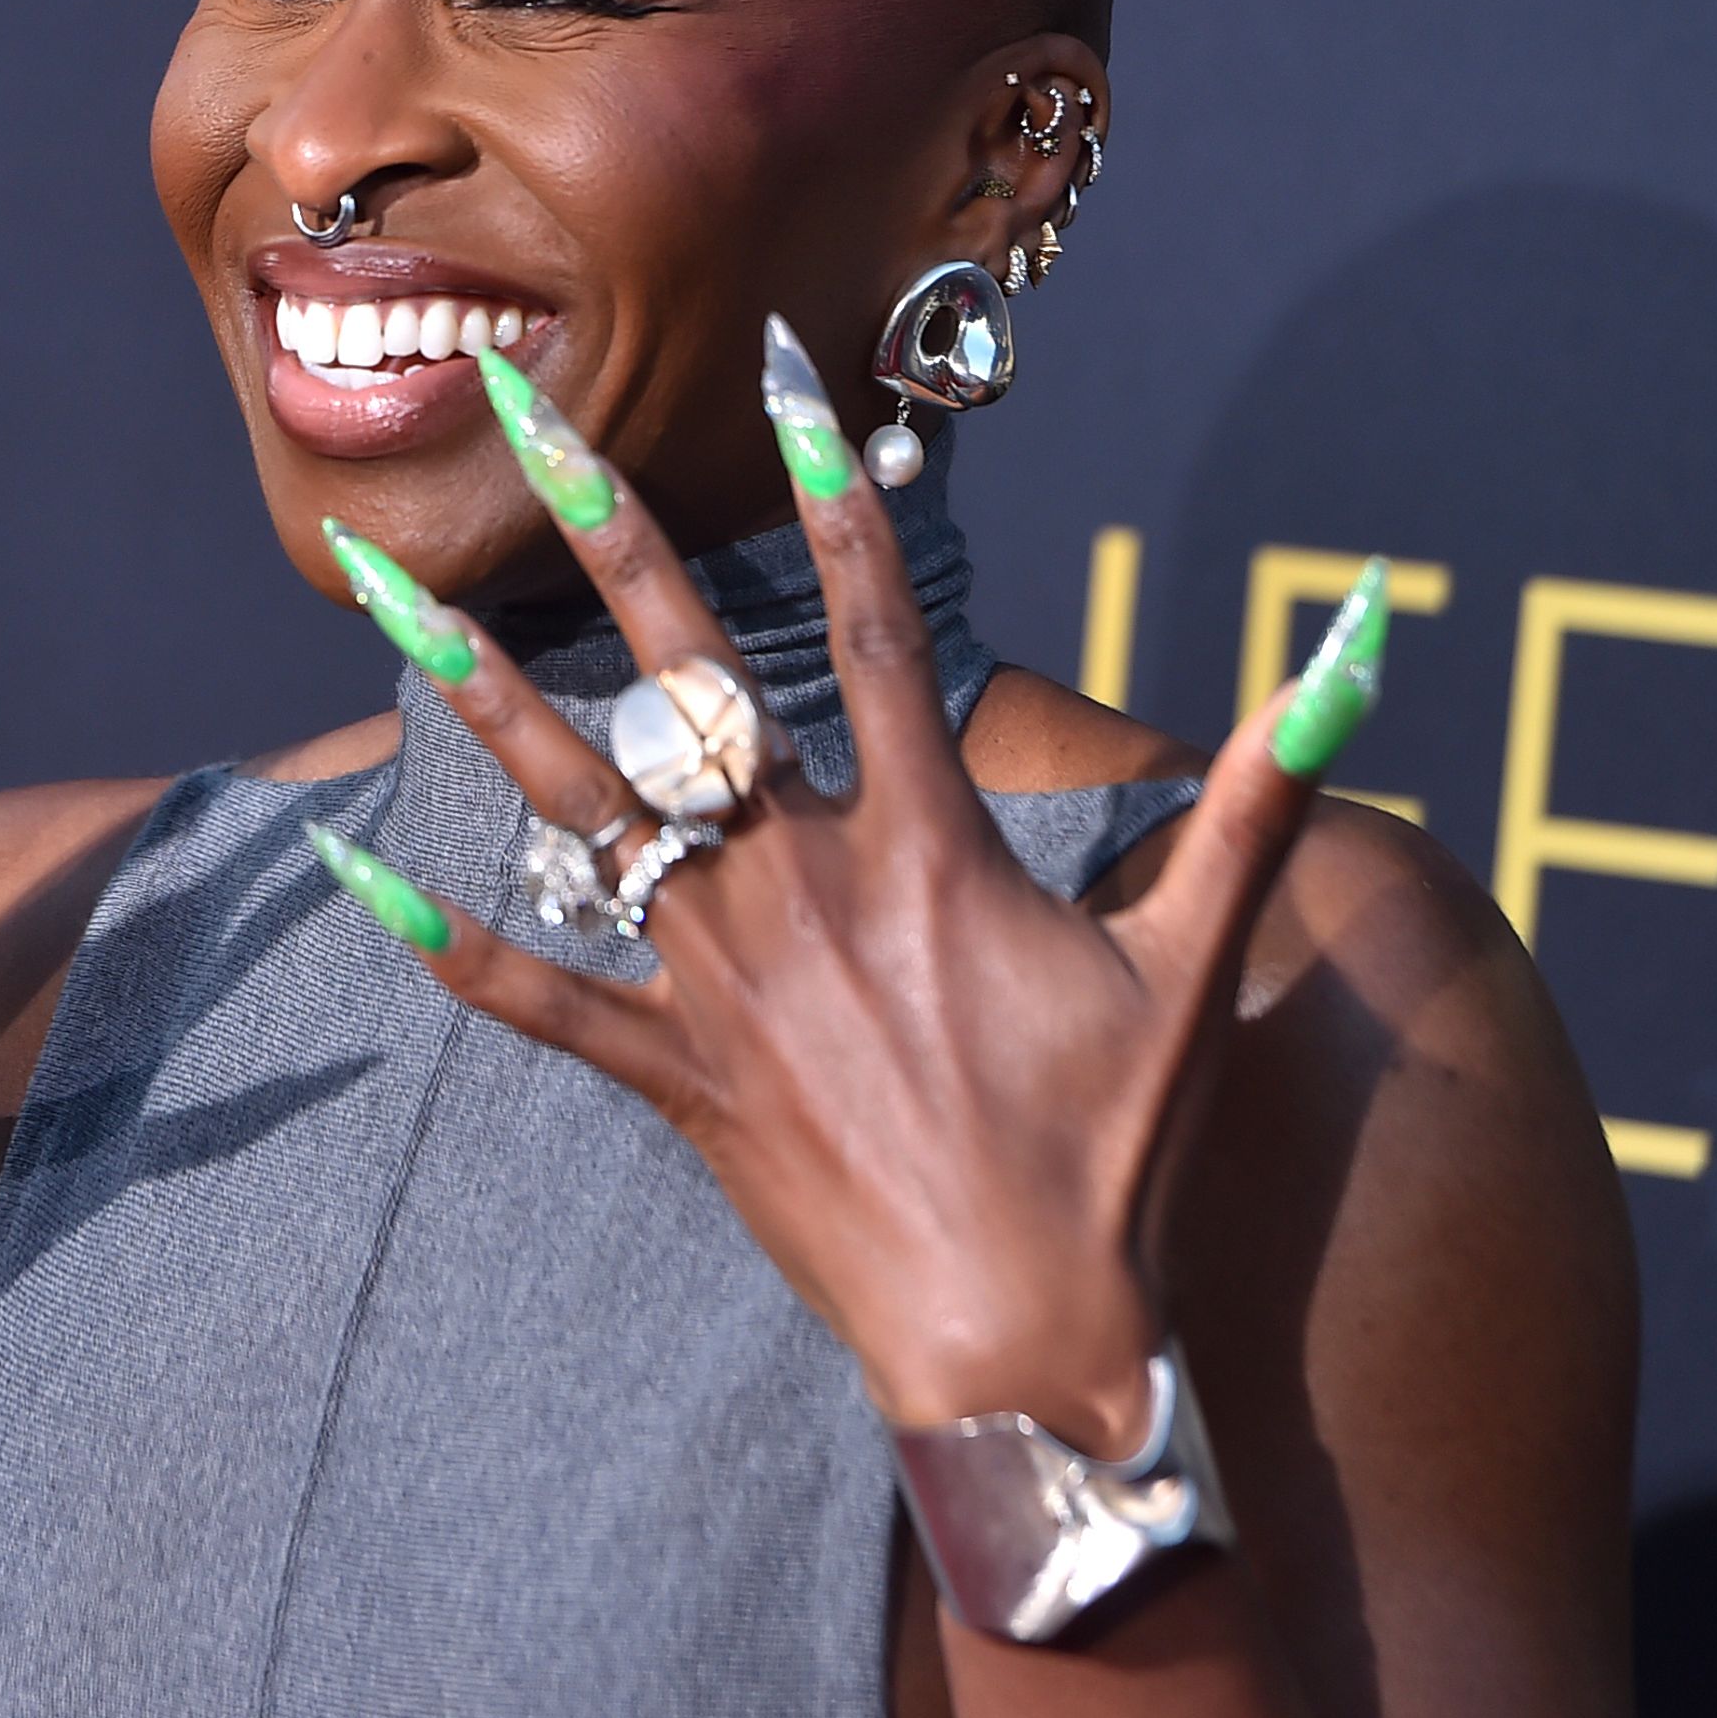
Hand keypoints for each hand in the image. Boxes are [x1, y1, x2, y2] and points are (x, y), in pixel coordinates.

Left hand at [310, 324, 1381, 1446]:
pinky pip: (541, 1004)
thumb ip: (1267, 794)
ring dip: (471, 690)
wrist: (1023, 1341)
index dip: (835, 489)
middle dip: (602, 532)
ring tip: (376, 588)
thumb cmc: (1116, 1153)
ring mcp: (724, 983)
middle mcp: (805, 887)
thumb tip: (1360, 650)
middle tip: (523, 411)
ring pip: (577, 809)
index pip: (878, 624)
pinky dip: (450, 946)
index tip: (789, 376)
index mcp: (928, 844)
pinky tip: (356, 874)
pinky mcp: (675, 1079)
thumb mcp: (1199, 960)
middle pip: (687, 676)